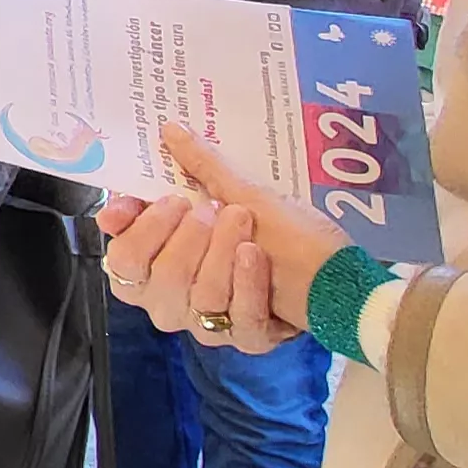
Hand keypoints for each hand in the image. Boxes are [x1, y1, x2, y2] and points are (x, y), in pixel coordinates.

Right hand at [95, 125, 348, 348]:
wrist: (343, 277)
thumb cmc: (289, 235)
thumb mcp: (244, 195)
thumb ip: (200, 170)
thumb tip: (171, 129)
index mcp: (167, 262)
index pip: (124, 259)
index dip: (128, 231)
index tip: (143, 201)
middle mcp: (179, 298)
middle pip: (150, 277)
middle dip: (179, 239)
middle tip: (206, 211)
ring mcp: (210, 322)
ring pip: (193, 296)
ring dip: (218, 254)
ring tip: (243, 223)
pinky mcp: (244, 338)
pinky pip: (233, 317)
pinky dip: (245, 283)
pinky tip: (254, 256)